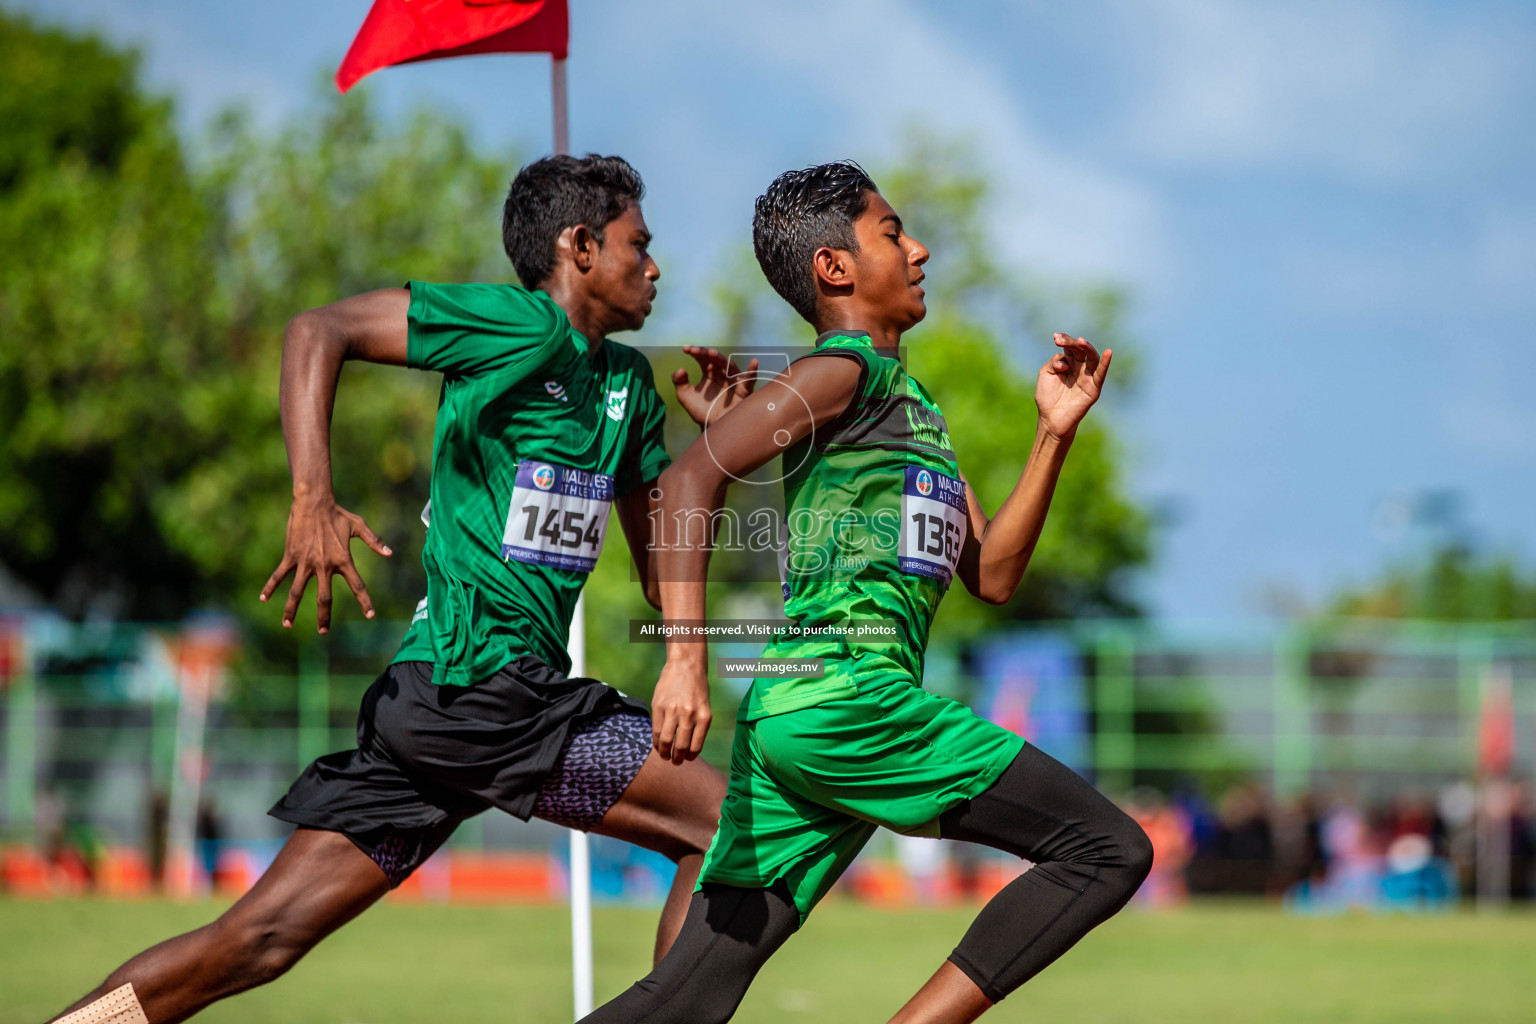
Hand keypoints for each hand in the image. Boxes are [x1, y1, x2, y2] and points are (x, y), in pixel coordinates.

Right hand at [260, 497, 391, 632]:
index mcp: (343, 560)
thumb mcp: (359, 526)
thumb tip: (390, 553)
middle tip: (323, 632)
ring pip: (297, 592)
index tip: (370, 615)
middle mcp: (324, 565)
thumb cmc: (337, 514)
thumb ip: (374, 541)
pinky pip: (279, 575)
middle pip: (324, 598)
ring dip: (291, 609)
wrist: (313, 502)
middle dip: (323, 616)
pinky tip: (263, 598)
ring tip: (287, 625)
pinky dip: (271, 586)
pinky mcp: (291, 556)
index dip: (365, 601)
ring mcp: (305, 562)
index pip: (357, 585)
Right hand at [651, 657, 711, 764]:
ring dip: (665, 753)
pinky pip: (656, 730)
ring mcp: (673, 711)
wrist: (686, 666)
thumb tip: (687, 749)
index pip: (696, 746)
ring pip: (666, 741)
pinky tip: (658, 745)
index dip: (690, 757)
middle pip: (681, 747)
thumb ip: (697, 726)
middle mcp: (690, 715)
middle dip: (677, 759)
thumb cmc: (697, 689)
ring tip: (665, 757)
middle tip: (675, 762)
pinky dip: (656, 741)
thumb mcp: (704, 707)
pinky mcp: (659, 706)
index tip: (687, 759)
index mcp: (704, 717)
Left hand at [672, 346, 758, 427]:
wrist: (712, 429)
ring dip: (722, 359)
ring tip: (713, 353)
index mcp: (709, 372)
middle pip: (716, 359)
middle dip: (706, 353)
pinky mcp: (744, 390)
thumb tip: (680, 369)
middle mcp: (722, 373)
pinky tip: (754, 362)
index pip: (703, 358)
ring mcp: (733, 380)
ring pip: (729, 366)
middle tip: (696, 351)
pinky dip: (752, 371)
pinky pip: (750, 379)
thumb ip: (679, 382)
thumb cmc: (700, 411)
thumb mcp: (685, 396)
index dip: (695, 352)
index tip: (685, 349)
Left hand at [1036, 333, 1111, 440]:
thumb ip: (1054, 362)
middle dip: (1071, 343)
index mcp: (1068, 363)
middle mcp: (1079, 368)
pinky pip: (1101, 374)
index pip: (1069, 347)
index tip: (1055, 337)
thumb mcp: (1046, 374)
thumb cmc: (1047, 398)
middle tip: (1060, 341)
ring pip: (1091, 358)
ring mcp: (1087, 377)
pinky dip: (1105, 363)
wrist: (1051, 420)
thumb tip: (1065, 360)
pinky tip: (1108, 352)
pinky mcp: (1094, 388)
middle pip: (1080, 350)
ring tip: (1081, 341)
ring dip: (1087, 348)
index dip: (1064, 339)